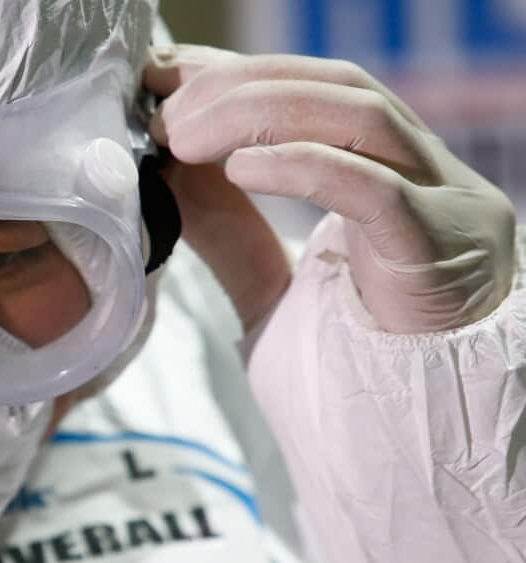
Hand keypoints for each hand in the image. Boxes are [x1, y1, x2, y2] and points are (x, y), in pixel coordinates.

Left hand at [145, 44, 516, 333]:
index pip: (317, 89)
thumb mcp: (271, 283)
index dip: (238, 71)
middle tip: (165, 114)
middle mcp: (429, 175)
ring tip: (183, 136)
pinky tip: (240, 169)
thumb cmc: (350, 368)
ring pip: (358, 118)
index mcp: (394, 173)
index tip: (164, 72)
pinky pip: (373, 189)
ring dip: (258, 113)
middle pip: (337, 89)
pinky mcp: (439, 248)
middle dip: (239, 88)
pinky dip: (301, 167)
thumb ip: (230, 228)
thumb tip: (165, 174)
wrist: (405, 444)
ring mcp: (445, 205)